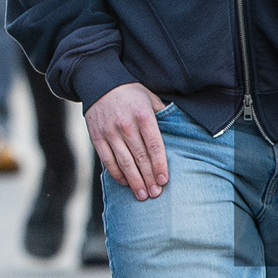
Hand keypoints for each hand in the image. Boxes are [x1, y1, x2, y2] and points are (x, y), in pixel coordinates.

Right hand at [85, 80, 168, 201]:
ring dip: (134, 181)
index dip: (160, 165)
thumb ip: (163, 114)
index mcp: (143, 116)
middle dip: (148, 178)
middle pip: (140, 158)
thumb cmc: (130, 92)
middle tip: (155, 194)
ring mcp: (110, 132)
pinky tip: (125, 183)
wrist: (98, 81)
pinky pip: (107, 160)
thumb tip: (180, 128)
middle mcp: (126, 125)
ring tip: (142, 195)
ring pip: (124, 162)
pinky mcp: (97, 137)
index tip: (164, 180)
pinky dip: (117, 173)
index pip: (154, 145)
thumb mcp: (150, 97)